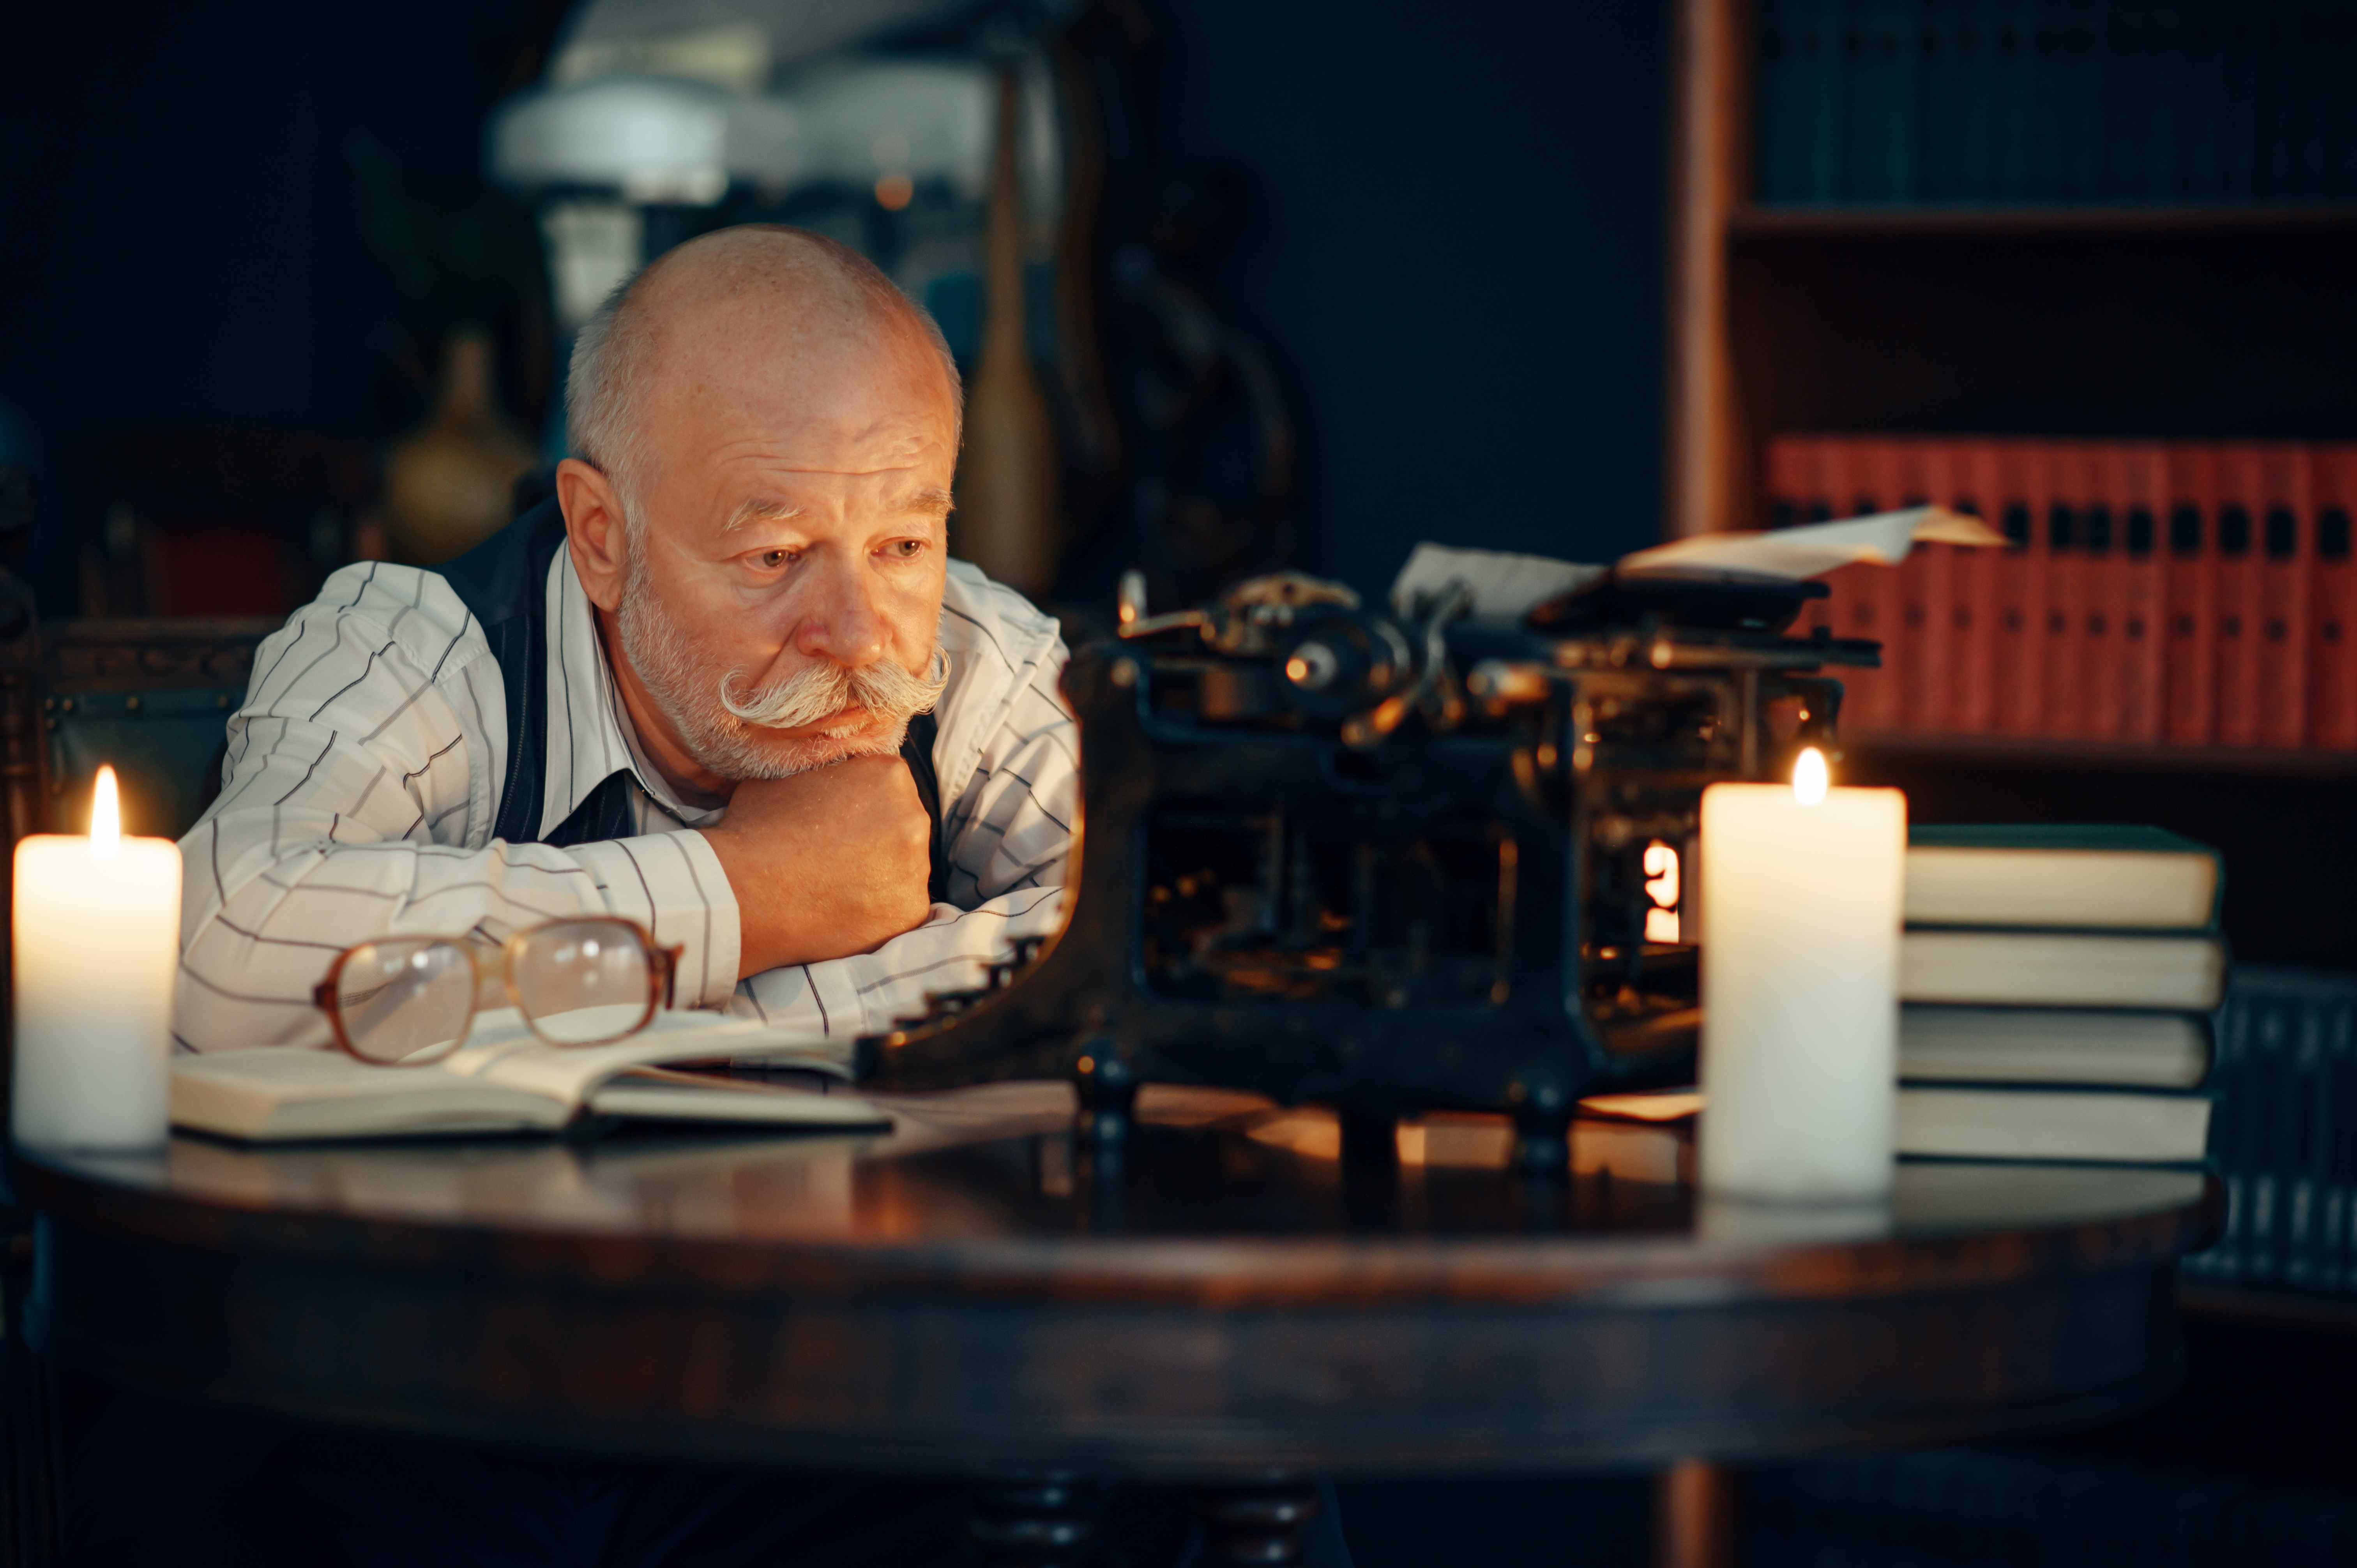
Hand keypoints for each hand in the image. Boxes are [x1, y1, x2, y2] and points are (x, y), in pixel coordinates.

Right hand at [699, 755, 934, 976]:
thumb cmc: (757, 830)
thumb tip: (830, 777)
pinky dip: (878, 913)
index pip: (887, 787)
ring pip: (904, 869)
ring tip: (833, 887)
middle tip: (835, 857)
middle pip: (902, 826)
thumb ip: (826, 772)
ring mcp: (917, 867)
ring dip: (880, 876)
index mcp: (889, 775)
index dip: (860, 805)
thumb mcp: (790, 776)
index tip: (837, 822)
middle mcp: (914, 817)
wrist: (745, 891)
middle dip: (877, 839)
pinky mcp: (911, 911)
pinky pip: (900, 909)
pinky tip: (843, 912)